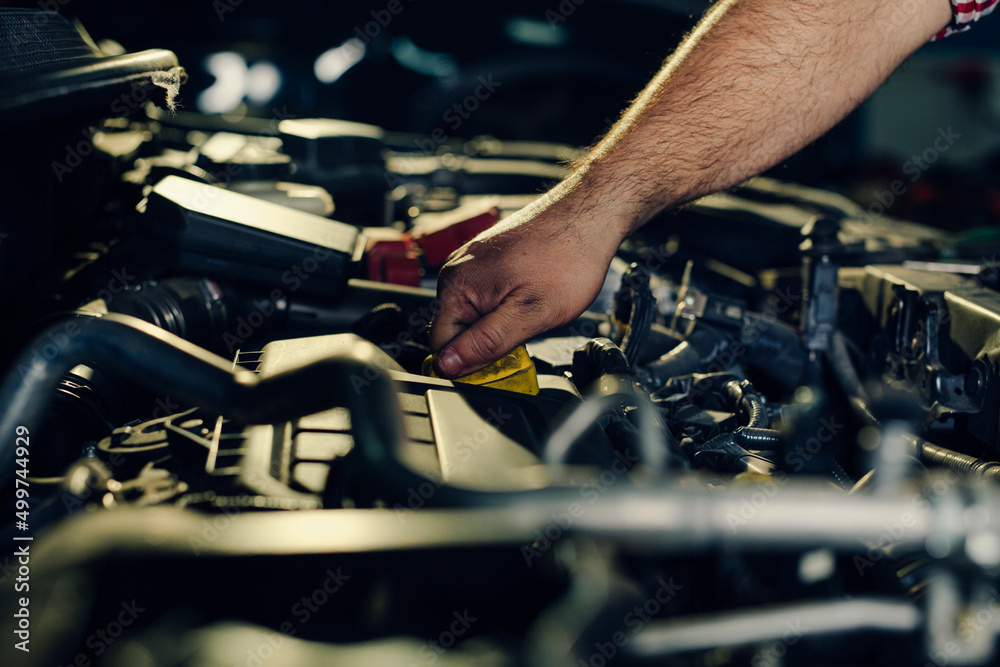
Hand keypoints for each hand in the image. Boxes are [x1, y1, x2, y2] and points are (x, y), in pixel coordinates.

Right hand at [429, 191, 625, 377]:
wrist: (589, 217)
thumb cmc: (567, 257)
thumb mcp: (529, 315)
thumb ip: (485, 343)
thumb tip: (449, 365)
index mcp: (457, 285)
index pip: (442, 346)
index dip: (469, 364)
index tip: (500, 364)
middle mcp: (458, 270)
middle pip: (458, 331)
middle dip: (487, 342)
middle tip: (525, 334)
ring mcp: (474, 262)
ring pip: (476, 315)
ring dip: (500, 325)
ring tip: (533, 311)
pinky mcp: (491, 259)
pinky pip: (488, 297)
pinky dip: (508, 306)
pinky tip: (532, 298)